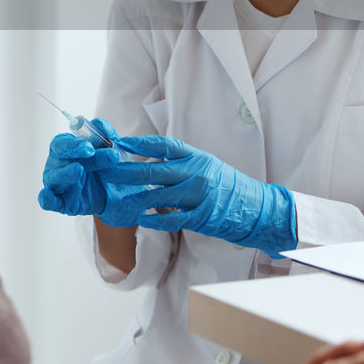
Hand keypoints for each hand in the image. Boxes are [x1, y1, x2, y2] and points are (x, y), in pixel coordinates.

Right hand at [37, 122, 140, 226]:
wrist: (118, 193)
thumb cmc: (109, 166)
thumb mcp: (113, 147)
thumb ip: (106, 133)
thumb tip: (99, 124)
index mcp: (67, 150)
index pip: (62, 142)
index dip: (73, 144)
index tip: (90, 146)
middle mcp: (58, 165)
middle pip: (58, 156)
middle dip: (72, 152)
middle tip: (91, 151)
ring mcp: (57, 184)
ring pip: (54, 178)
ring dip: (65, 173)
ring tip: (79, 170)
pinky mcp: (61, 203)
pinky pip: (48, 201)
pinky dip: (46, 198)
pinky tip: (47, 195)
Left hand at [104, 135, 296, 256]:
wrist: (255, 207)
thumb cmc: (226, 185)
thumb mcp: (205, 165)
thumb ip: (180, 163)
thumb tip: (148, 160)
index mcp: (196, 157)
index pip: (164, 146)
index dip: (140, 143)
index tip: (121, 143)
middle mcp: (197, 173)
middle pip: (155, 171)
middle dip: (127, 172)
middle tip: (108, 172)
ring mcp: (199, 196)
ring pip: (159, 196)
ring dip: (137, 199)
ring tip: (120, 201)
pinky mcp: (202, 217)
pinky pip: (173, 219)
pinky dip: (156, 220)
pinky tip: (143, 219)